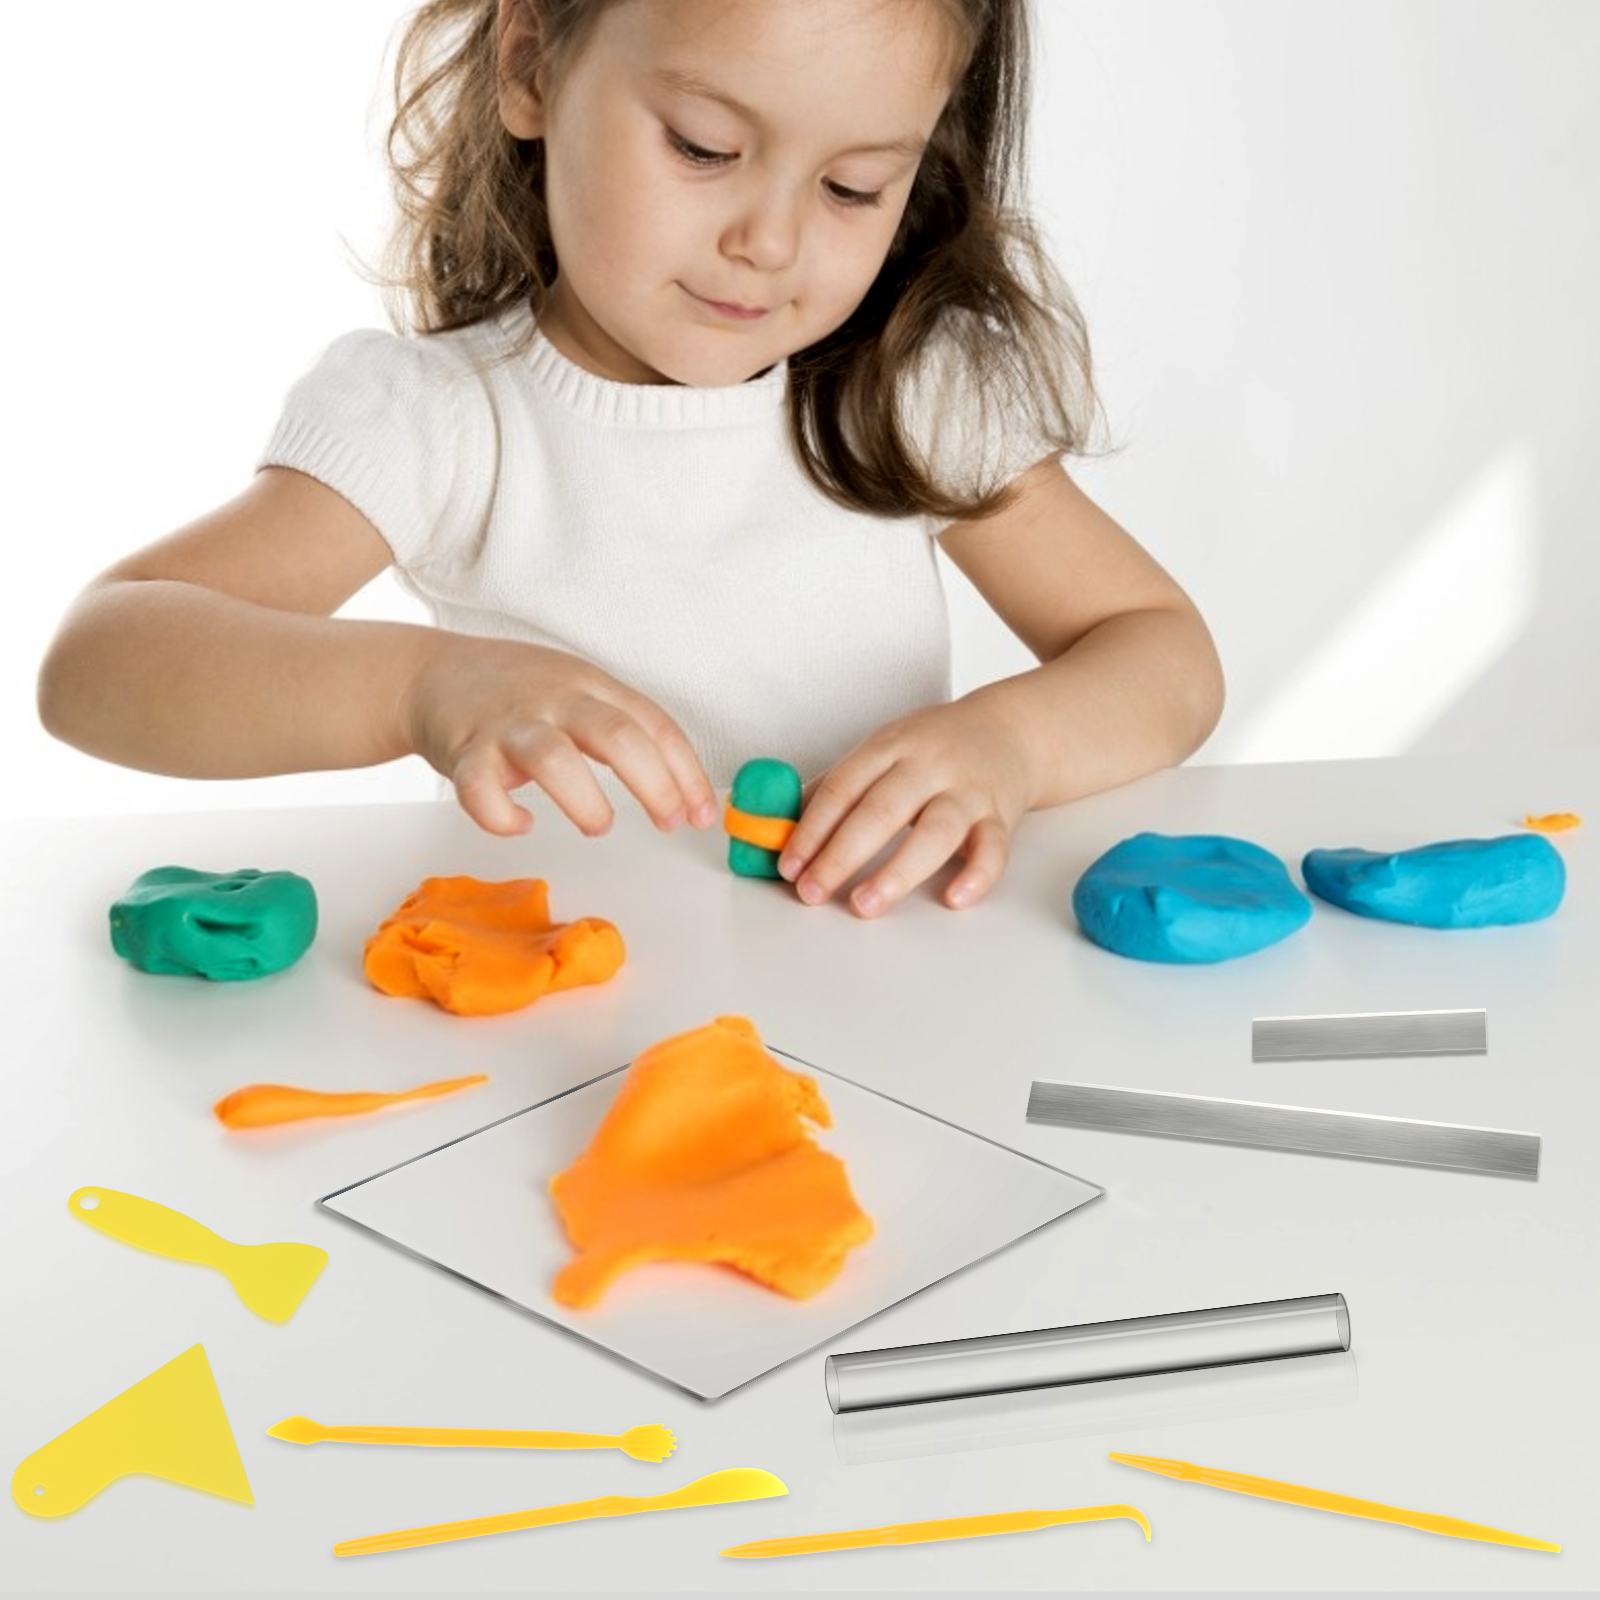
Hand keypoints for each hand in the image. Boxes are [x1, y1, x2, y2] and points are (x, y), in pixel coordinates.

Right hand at [402, 634, 717, 837]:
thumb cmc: (515, 692)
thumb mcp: (578, 691)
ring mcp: (508, 724)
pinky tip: (521, 824)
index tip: (702, 815)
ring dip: (586, 802)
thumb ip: (624, 729)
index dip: (686, 773)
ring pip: (554, 759)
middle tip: (668, 822)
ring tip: (599, 825)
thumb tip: (679, 790)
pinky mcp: (464, 751)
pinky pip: (480, 790)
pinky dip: (503, 817)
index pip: (654, 725)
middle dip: (654, 786)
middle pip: (617, 736)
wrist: (430, 673)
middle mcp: (554, 699)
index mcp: (590, 685)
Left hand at [777, 696, 1034, 916]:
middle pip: (882, 810)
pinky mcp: (1001, 816)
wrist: (1010, 732)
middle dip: (841, 854)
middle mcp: (929, 765)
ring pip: (936, 831)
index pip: (843, 787)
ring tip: (865, 904)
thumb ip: (837, 789)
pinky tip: (952, 898)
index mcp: (891, 746)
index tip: (788, 865)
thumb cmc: (932, 749)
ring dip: (898, 871)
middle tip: (812, 891)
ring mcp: (968, 791)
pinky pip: (993, 848)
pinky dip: (976, 875)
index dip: (811, 828)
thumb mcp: (883, 750)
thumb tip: (781, 830)